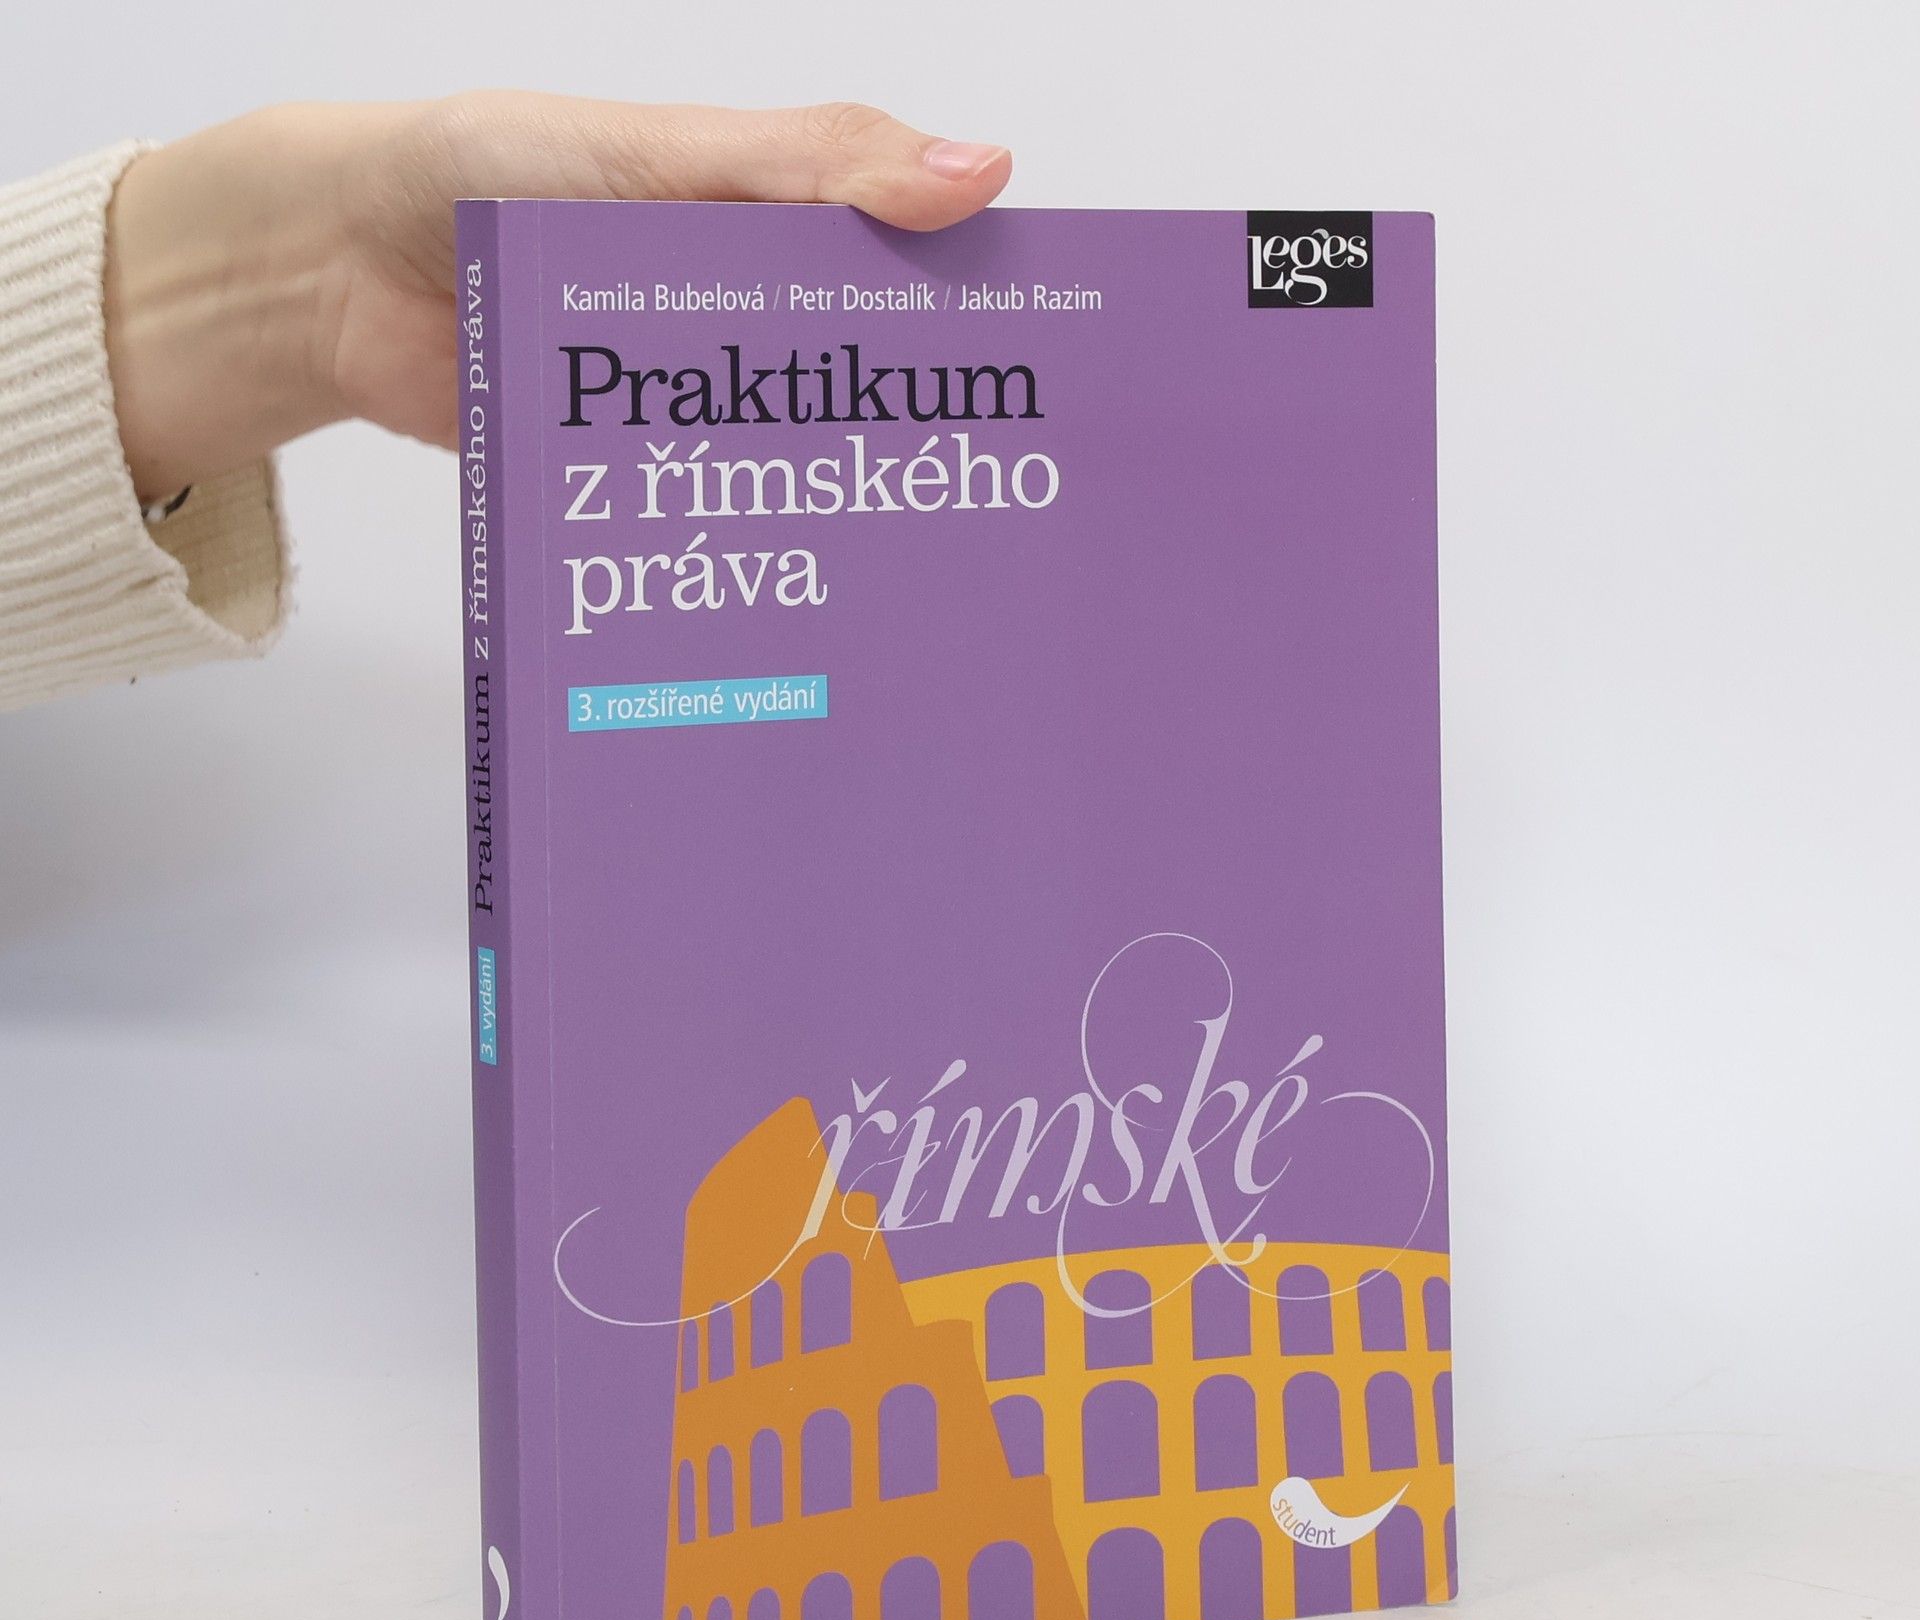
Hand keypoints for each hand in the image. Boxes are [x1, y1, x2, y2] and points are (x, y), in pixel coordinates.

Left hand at [103, 95, 1011, 500]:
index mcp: (765, 226)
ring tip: (925, 578)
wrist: (332, 270)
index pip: (904, 274)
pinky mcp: (630, 475)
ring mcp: (685, 405)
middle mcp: (739, 321)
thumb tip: (980, 174)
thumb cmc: (479, 173)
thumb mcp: (658, 155)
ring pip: (785, 465)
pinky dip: (741, 549)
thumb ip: (807, 168)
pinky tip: (800, 595)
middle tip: (1007, 512)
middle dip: (923, 445)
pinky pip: (704, 515)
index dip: (978, 323)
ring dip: (838, 513)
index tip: (1055, 382)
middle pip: (858, 390)